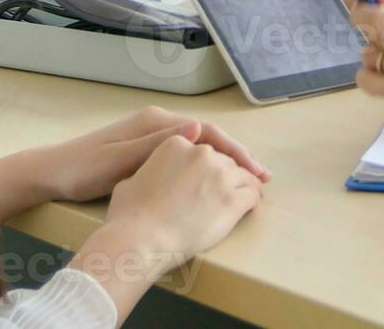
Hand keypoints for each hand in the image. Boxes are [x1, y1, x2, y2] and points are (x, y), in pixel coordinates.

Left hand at [0, 106, 268, 224]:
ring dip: (223, 162)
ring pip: (198, 146)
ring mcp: (150, 136)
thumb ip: (158, 145)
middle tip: (262, 178)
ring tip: (246, 181)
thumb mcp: (122, 160)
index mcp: (155, 123)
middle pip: (208, 136)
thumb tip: (196, 129)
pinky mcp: (144, 150)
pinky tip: (213, 181)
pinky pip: (185, 155)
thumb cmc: (83, 169)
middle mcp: (156, 124)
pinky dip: (205, 166)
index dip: (235, 150)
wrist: (51, 173)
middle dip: (236, 156)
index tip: (256, 170)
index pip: (207, 131)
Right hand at [69, 135, 263, 316]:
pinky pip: (252, 193)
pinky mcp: (233, 199)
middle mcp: (201, 154)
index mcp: (177, 144)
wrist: (140, 239)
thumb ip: (150, 170)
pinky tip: (253, 205)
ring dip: (245, 185)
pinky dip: (254, 198)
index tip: (211, 176)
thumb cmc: (129, 214)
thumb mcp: (132, 179)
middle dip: (227, 175)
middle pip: (224, 160)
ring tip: (247, 196)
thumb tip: (151, 177)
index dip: (208, 165)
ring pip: (243, 174)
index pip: (202, 150)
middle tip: (229, 189)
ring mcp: (219, 176)